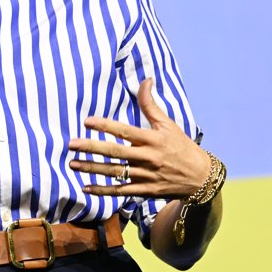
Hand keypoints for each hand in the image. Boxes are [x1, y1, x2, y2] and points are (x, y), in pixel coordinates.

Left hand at [68, 78, 209, 197]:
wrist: (200, 177)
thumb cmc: (181, 146)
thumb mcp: (168, 124)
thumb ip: (150, 105)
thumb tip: (145, 79)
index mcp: (153, 139)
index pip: (125, 131)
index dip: (105, 126)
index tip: (87, 121)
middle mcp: (148, 158)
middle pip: (115, 152)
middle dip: (91, 148)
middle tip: (71, 144)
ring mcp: (146, 176)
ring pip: (115, 173)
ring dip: (92, 169)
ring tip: (73, 163)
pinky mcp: (145, 191)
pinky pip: (120, 191)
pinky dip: (103, 190)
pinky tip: (86, 187)